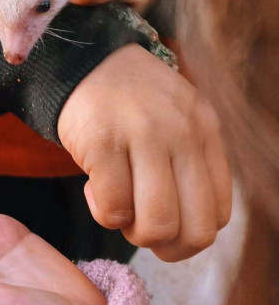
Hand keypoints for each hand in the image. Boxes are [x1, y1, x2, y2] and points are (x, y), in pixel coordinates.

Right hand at [57, 45, 231, 261]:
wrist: (84, 58)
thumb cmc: (131, 102)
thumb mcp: (179, 120)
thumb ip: (192, 164)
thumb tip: (186, 231)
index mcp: (205, 129)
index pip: (219, 214)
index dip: (190, 234)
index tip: (166, 222)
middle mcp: (182, 131)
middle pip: (194, 230)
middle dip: (166, 246)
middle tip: (141, 226)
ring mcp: (142, 134)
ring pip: (156, 226)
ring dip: (132, 230)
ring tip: (118, 205)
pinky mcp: (102, 141)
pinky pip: (113, 209)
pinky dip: (102, 211)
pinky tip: (94, 187)